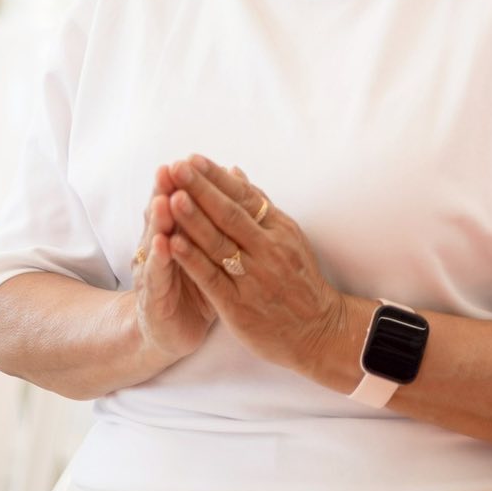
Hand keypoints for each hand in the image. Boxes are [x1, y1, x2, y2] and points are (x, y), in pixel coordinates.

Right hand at [129, 163, 216, 363]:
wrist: (172, 331)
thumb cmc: (196, 287)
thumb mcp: (209, 251)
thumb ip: (215, 217)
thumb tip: (233, 178)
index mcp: (177, 232)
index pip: (180, 201)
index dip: (187, 183)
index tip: (193, 159)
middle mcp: (160, 246)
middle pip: (164, 213)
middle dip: (169, 191)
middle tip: (172, 169)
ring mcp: (153, 270)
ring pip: (155, 239)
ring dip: (160, 219)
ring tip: (164, 199)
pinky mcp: (152, 297)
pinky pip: (156, 275)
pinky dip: (159, 258)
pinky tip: (162, 243)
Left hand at [162, 155, 352, 381]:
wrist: (319, 331)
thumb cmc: (299, 282)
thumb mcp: (288, 238)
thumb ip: (259, 206)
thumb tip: (233, 171)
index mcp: (279, 229)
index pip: (244, 197)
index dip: (216, 178)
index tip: (193, 159)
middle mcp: (268, 249)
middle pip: (229, 214)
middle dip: (201, 189)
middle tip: (177, 168)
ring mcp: (254, 277)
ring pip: (219, 243)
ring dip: (194, 219)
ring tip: (172, 198)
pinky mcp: (239, 305)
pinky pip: (212, 278)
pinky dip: (193, 260)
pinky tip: (173, 243)